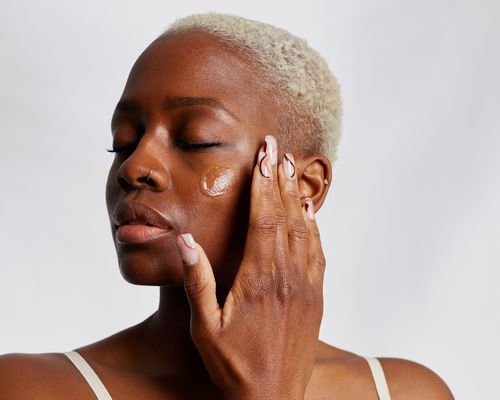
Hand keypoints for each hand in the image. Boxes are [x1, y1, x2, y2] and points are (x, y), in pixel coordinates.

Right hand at [176, 135, 325, 399]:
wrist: (274, 399)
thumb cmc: (234, 365)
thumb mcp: (204, 327)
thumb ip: (197, 281)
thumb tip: (185, 240)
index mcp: (258, 278)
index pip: (263, 218)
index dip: (263, 183)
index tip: (262, 155)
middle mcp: (287, 276)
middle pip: (285, 215)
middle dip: (279, 178)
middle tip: (276, 148)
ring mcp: (305, 285)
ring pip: (303, 229)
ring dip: (295, 196)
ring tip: (291, 168)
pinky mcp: (315, 296)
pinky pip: (317, 252)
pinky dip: (312, 227)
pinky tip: (308, 213)